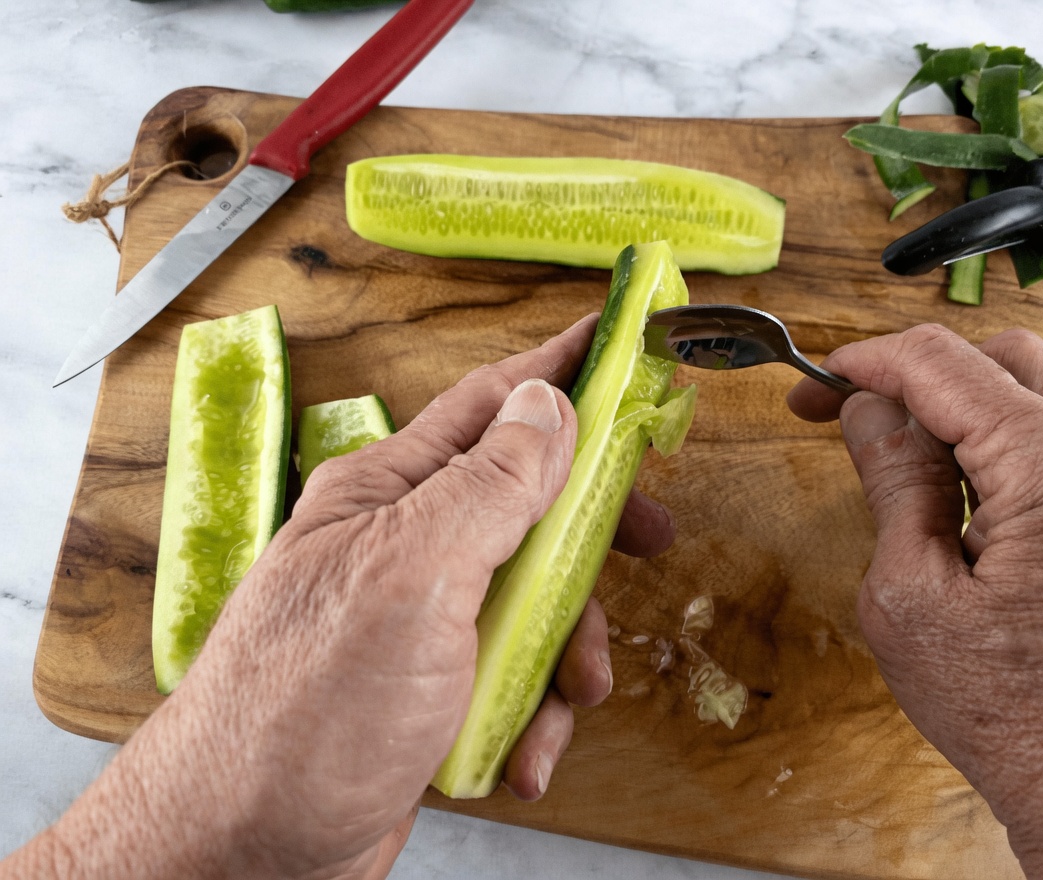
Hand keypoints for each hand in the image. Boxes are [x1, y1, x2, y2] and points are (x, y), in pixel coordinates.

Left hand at [9, 315, 674, 879]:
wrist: (241, 854)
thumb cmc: (303, 711)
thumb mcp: (412, 578)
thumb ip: (488, 487)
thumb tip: (547, 402)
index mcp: (389, 495)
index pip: (490, 404)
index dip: (560, 370)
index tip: (619, 340)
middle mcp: (403, 548)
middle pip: (527, 506)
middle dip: (590, 533)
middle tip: (647, 539)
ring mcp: (417, 622)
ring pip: (532, 601)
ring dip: (568, 649)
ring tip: (571, 696)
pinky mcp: (430, 692)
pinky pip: (512, 679)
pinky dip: (534, 714)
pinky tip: (521, 754)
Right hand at [788, 325, 1042, 879]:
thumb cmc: (1021, 717)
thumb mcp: (914, 597)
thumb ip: (894, 484)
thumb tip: (872, 413)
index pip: (942, 364)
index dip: (865, 363)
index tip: (819, 383)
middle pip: (1000, 360)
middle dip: (918, 375)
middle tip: (855, 417)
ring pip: (1042, 396)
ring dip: (966, 412)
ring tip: (908, 471)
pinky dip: (1009, 448)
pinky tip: (970, 503)